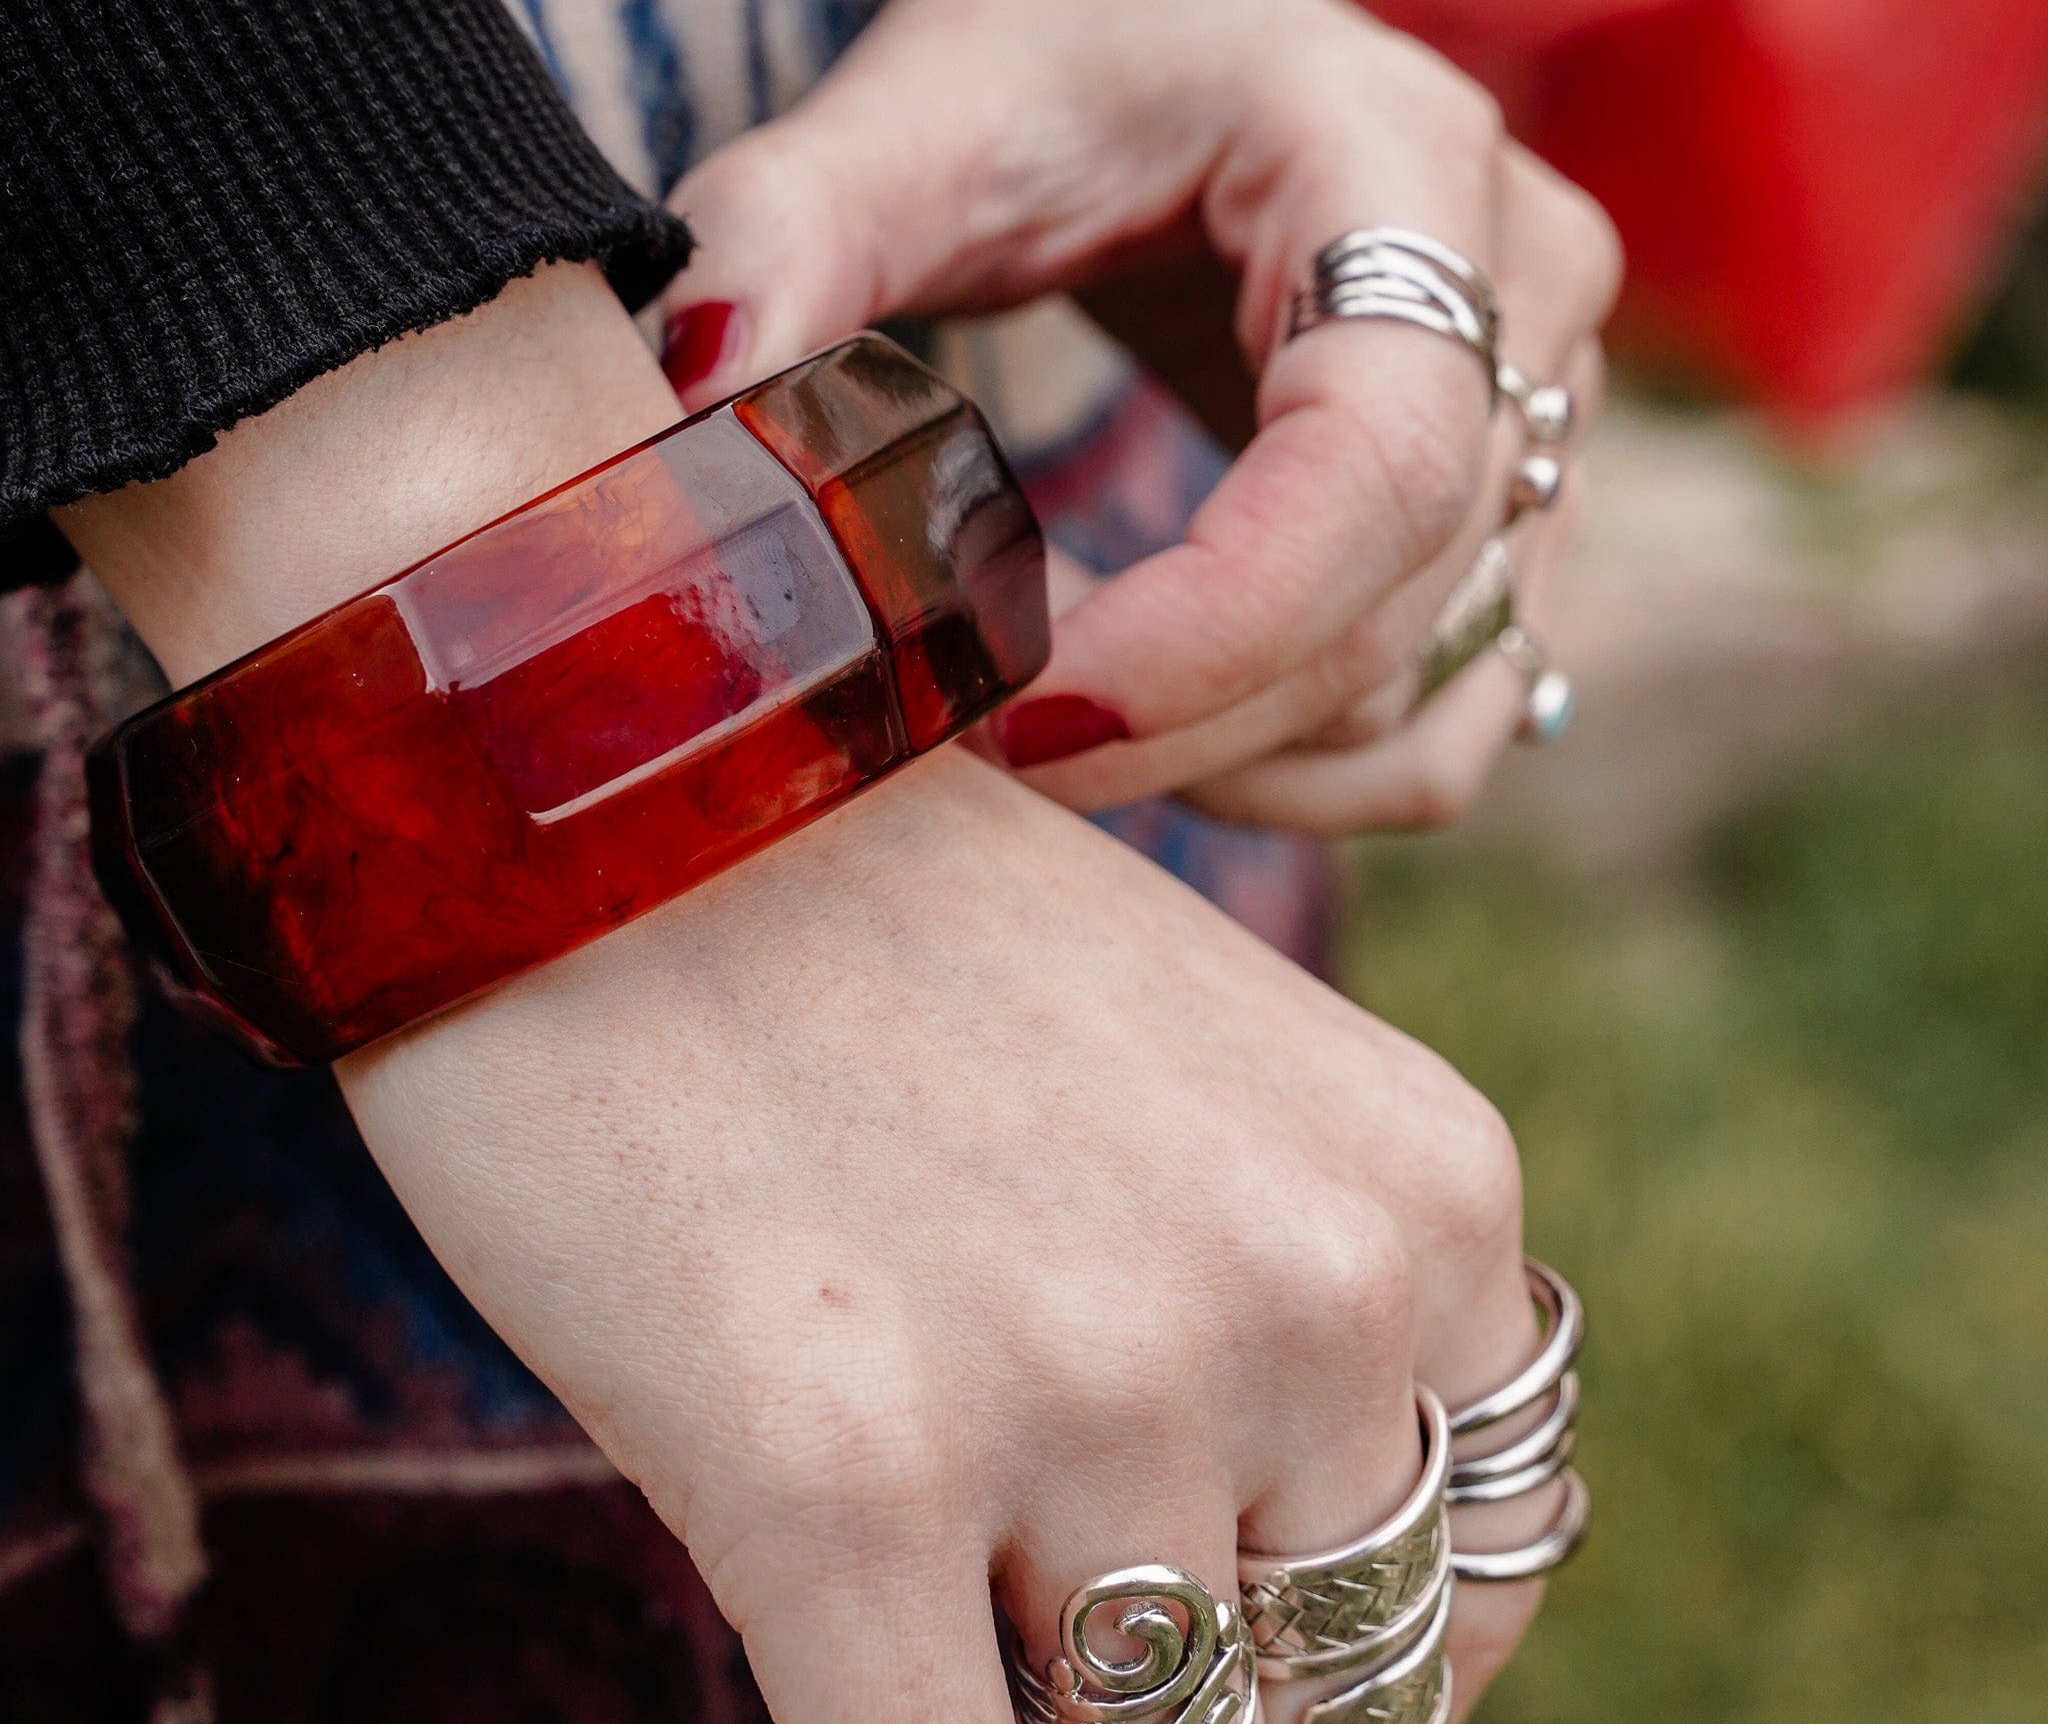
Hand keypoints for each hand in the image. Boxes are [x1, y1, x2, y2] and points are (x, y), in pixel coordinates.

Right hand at [64, 263, 1557, 1721]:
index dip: (1354, 1622)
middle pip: (1318, 1672)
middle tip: (1028, 1531)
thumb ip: (1300, 1298)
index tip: (1241, 1606)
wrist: (622, 786)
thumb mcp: (1201, 1075)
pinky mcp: (845, 1479)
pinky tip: (828, 1588)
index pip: (1482, 1559)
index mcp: (1422, 1185)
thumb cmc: (895, 936)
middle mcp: (1306, 1287)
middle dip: (1183, 1645)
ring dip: (1022, 1657)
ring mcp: (1088, 1388)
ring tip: (901, 1476)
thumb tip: (1310, 1593)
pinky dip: (899, 1720)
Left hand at [656, 0, 1620, 831]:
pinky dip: (1307, 772)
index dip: (1213, 626)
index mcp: (1403, 162)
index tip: (1012, 714)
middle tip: (963, 747)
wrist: (1178, 26)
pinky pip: (1453, 719)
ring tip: (1046, 731)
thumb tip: (678, 416)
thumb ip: (786, 234)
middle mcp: (1527, 295)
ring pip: (1427, 691)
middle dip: (1175, 721)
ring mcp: (1548, 417)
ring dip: (1232, 761)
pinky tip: (1164, 742)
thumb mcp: (914, 108)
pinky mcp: (1519, 514)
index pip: (1376, 457)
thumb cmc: (1057, 54)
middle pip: (1393, 606)